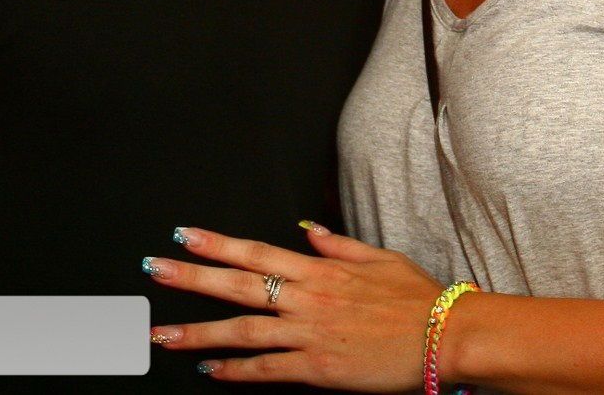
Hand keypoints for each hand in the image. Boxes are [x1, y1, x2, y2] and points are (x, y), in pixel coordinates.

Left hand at [146, 223, 441, 389]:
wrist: (448, 335)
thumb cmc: (421, 299)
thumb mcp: (379, 258)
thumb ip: (337, 244)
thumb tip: (307, 230)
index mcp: (320, 269)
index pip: (256, 252)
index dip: (216, 243)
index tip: (184, 236)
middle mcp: (308, 297)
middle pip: (237, 285)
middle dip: (192, 278)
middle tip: (155, 272)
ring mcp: (311, 333)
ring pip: (242, 330)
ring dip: (198, 333)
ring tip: (163, 335)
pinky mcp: (318, 368)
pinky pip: (268, 369)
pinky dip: (236, 371)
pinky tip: (210, 372)